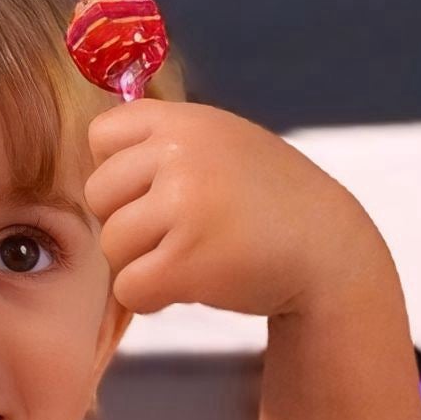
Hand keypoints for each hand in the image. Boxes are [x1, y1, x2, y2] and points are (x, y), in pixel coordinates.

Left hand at [84, 101, 389, 322]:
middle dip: (127, 223)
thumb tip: (92, 144)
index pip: (102, 136)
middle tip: (174, 235)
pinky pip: (129, 287)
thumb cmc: (268, 200)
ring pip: (112, 244)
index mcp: (185, 121)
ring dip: (141, 263)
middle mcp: (181, 155)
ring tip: (190, 258)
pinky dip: (151, 298)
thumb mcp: (223, 143)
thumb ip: (166, 141)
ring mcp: (184, 206)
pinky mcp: (186, 261)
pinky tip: (190, 286)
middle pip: (98, 195)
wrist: (328, 249)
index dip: (118, 173)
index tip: (153, 194)